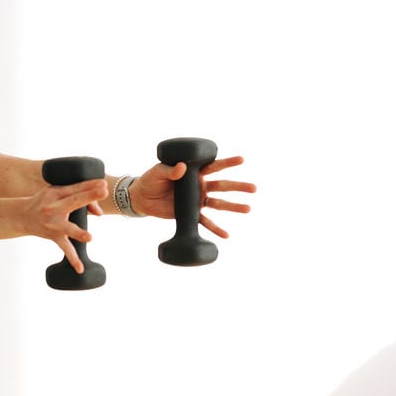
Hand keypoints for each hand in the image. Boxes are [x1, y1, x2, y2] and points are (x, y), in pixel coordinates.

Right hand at [24, 179, 106, 272]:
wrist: (22, 216)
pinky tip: (80, 268)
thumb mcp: (55, 193)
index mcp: (55, 193)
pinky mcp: (53, 236)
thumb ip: (75, 197)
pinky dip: (72, 259)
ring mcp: (53, 223)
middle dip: (89, 197)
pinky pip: (64, 248)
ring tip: (89, 238)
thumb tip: (99, 212)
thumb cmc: (44, 202)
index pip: (75, 188)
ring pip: (68, 228)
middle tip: (103, 192)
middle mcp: (53, 207)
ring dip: (78, 233)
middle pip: (73, 201)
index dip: (89, 185)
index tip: (103, 183)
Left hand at [131, 156, 254, 237]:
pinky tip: (226, 235)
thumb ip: (170, 170)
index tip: (241, 159)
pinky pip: (205, 223)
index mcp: (194, 173)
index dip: (227, 163)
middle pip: (222, 186)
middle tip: (254, 188)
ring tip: (248, 209)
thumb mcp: (158, 172)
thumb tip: (182, 168)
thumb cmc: (151, 180)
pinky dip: (215, 229)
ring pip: (219, 204)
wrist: (141, 198)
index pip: (214, 166)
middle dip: (238, 187)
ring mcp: (196, 201)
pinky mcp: (190, 215)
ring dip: (233, 207)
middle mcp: (199, 186)